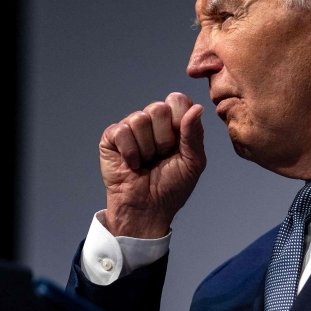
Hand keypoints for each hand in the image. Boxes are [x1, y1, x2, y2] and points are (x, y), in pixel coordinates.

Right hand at [99, 92, 205, 237]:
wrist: (148, 209)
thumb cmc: (172, 188)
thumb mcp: (193, 162)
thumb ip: (194, 134)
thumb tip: (197, 107)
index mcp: (176, 123)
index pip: (178, 100)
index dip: (179, 121)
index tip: (178, 143)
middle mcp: (154, 122)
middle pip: (158, 108)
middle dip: (163, 138)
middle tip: (161, 156)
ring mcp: (132, 128)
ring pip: (139, 119)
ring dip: (146, 148)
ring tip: (147, 161)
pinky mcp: (112, 137)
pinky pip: (121, 130)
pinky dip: (130, 152)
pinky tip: (132, 164)